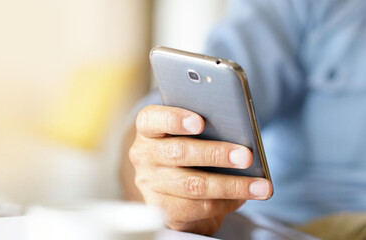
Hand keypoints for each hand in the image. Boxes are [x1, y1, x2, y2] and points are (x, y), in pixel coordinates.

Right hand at [128, 105, 271, 235]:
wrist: (178, 188)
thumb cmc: (192, 150)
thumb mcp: (193, 134)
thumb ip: (206, 128)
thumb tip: (238, 134)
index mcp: (148, 130)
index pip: (151, 120)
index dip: (173, 119)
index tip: (199, 122)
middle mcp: (144, 156)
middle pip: (178, 153)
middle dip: (215, 154)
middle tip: (246, 156)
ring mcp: (151, 185)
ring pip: (192, 185)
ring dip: (230, 185)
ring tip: (260, 186)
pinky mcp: (164, 209)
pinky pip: (199, 208)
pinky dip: (226, 202)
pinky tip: (244, 197)